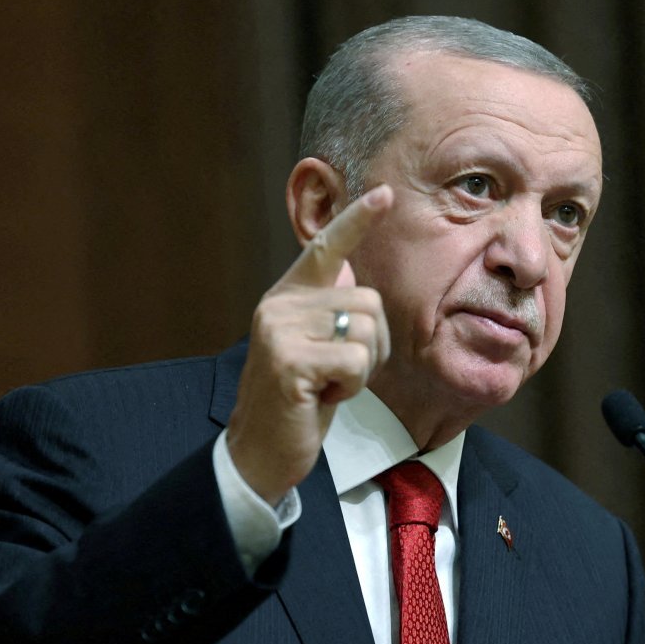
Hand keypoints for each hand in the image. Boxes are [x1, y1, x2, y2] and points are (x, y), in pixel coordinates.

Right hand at [227, 186, 393, 504]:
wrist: (260, 450)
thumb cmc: (299, 401)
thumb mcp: (317, 348)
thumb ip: (331, 311)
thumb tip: (355, 273)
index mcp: (288, 297)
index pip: (326, 247)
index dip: (357, 219)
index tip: (384, 193)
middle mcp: (279, 305)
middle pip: (369, 302)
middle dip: (372, 346)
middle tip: (339, 373)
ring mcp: (280, 331)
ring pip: (366, 331)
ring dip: (362, 368)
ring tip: (329, 384)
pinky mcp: (288, 362)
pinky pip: (356, 362)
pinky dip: (352, 386)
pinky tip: (323, 397)